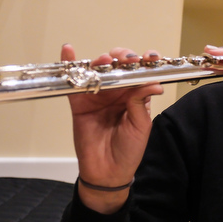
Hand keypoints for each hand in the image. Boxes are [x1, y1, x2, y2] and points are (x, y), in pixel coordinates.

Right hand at [61, 44, 163, 212]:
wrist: (108, 171)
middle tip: (125, 59)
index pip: (140, 72)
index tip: (149, 58)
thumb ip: (142, 102)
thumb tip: (153, 83)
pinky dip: (70, 64)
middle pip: (118, 65)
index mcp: (135, 95)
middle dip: (122, 57)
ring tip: (104, 61)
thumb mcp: (141, 125)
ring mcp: (97, 95)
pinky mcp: (79, 102)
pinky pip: (74, 81)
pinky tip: (69, 50)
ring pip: (98, 70)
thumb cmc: (129, 149)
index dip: (145, 61)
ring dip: (101, 60)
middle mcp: (117, 91)